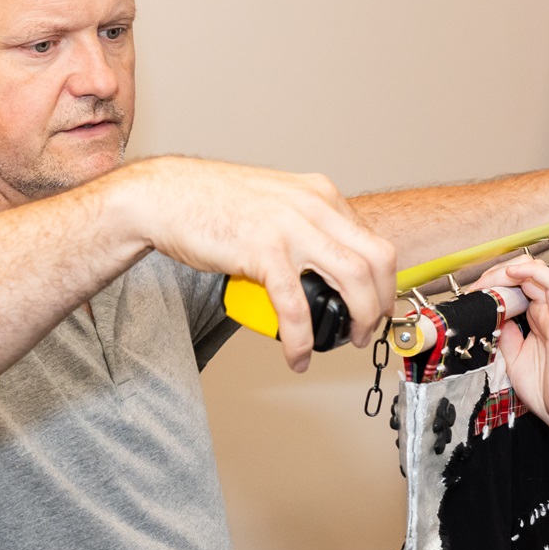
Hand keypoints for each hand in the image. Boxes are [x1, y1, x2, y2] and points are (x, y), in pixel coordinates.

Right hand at [112, 156, 396, 370]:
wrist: (165, 195)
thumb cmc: (213, 203)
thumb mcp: (277, 203)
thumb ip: (306, 225)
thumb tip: (329, 262)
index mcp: (320, 195)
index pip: (372, 240)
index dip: (383, 281)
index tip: (377, 304)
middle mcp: (313, 206)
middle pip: (376, 259)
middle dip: (382, 301)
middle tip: (370, 327)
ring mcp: (290, 228)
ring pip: (352, 280)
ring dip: (358, 319)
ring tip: (347, 341)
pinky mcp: (263, 252)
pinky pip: (296, 305)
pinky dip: (302, 337)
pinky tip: (298, 354)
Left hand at [476, 257, 548, 439]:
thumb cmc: (547, 390)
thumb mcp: (513, 359)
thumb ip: (505, 336)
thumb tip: (493, 317)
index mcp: (536, 321)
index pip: (516, 288)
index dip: (493, 284)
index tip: (473, 294)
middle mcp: (546, 312)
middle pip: (523, 274)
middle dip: (496, 274)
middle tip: (477, 287)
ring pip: (536, 272)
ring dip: (508, 270)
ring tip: (489, 280)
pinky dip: (532, 272)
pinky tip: (511, 274)